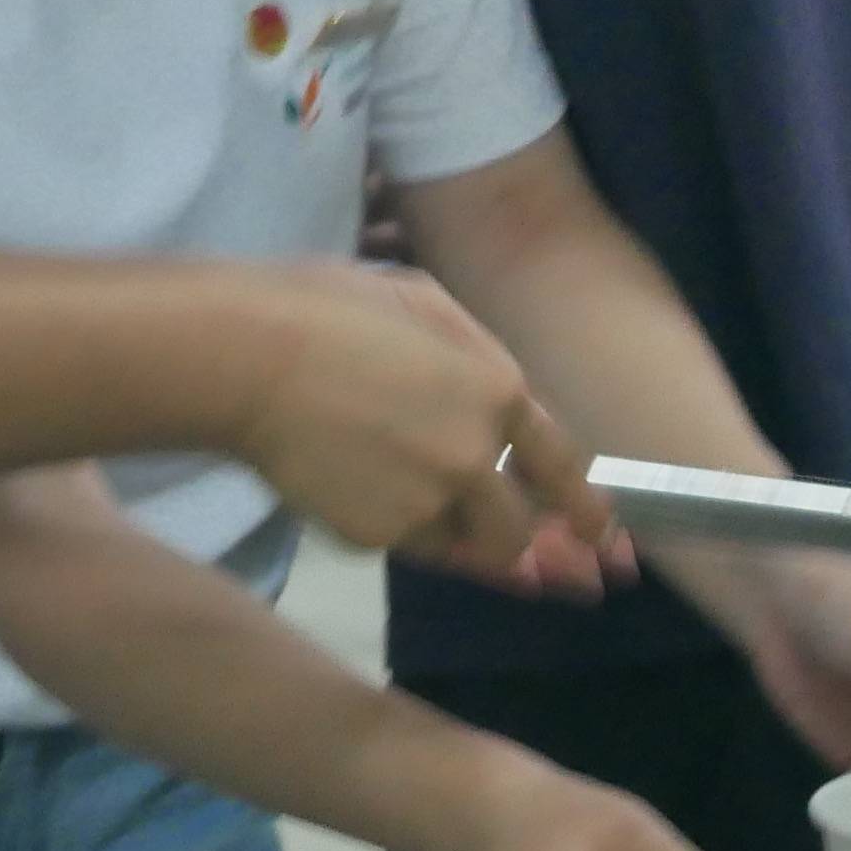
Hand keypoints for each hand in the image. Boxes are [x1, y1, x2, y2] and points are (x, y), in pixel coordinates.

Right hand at [232, 263, 610, 574]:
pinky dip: (400, 527)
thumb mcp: (424, 301)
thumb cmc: (331, 307)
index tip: (602, 540)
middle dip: (521, 541)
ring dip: (461, 540)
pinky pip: (407, 543)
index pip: (562, 467)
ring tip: (419, 506)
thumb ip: (477, 356)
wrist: (247, 357)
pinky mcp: (375, 536)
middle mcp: (476, 457)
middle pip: (519, 528)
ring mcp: (426, 503)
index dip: (585, 509)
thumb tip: (507, 402)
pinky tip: (363, 489)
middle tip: (511, 546)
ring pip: (466, 549)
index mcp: (497, 391)